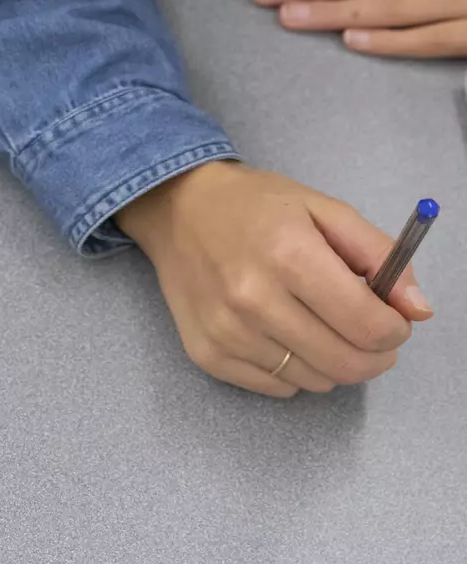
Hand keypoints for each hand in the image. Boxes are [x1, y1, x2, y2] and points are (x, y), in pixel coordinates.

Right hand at [116, 162, 432, 397]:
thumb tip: (417, 310)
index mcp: (289, 255)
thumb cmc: (255, 205)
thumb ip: (379, 255)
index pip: (369, 326)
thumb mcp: (325, 210)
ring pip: (314, 381)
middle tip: (364, 332)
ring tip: (316, 326)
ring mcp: (226, 332)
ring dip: (330, 362)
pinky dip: (292, 370)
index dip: (395, 330)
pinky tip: (280, 335)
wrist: (177, 210)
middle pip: (345, 363)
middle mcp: (253, 300)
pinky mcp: (206, 354)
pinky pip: (276, 387)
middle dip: (372, 355)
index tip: (390, 318)